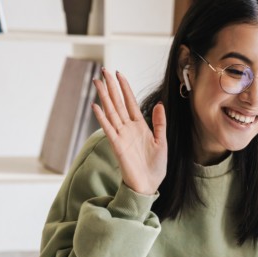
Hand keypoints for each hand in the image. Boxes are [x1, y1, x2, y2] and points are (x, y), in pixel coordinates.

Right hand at [91, 68, 166, 194]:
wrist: (149, 185)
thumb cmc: (155, 166)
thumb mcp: (161, 141)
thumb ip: (159, 123)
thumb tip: (159, 104)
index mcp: (140, 126)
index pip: (130, 102)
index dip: (125, 88)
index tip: (119, 73)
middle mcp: (128, 128)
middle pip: (118, 103)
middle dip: (111, 87)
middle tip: (104, 70)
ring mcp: (121, 136)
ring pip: (111, 112)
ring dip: (104, 97)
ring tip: (97, 82)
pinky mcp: (117, 146)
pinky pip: (108, 129)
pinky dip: (102, 118)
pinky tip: (96, 106)